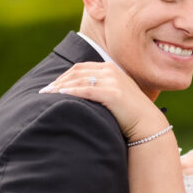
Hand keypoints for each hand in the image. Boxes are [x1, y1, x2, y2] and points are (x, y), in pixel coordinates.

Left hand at [40, 62, 165, 140]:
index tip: (51, 86)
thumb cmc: (129, 113)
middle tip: (44, 91)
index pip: (80, 68)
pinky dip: (71, 92)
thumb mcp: (115, 94)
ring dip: (60, 87)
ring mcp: (112, 81)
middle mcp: (111, 71)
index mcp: (110, 68)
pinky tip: (60, 95)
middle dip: (58, 81)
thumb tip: (79, 93)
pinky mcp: (113, 93)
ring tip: (47, 94)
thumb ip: (100, 88)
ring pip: (79, 80)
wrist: (147, 124)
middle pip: (77, 72)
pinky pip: (87, 90)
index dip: (64, 76)